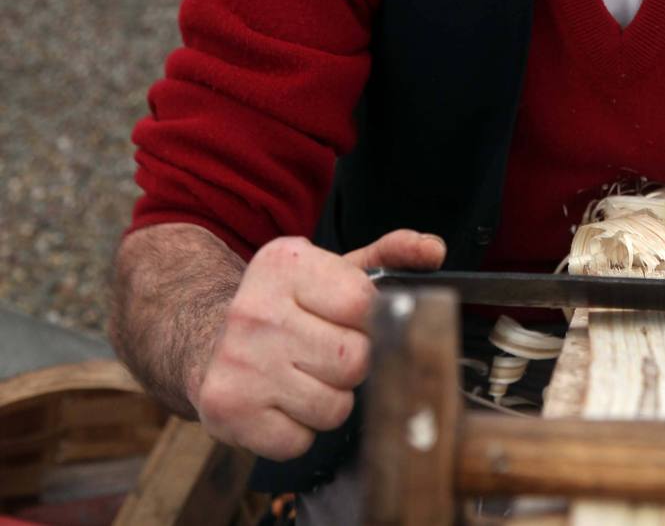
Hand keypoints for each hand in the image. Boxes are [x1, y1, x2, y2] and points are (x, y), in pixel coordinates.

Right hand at [191, 230, 445, 459]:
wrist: (204, 340)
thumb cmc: (288, 307)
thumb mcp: (335, 271)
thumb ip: (391, 256)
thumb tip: (433, 250)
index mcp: (287, 265)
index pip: (365, 304)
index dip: (371, 321)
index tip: (352, 321)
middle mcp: (255, 310)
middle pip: (354, 360)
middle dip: (352, 364)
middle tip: (326, 354)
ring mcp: (238, 362)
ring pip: (333, 407)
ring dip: (328, 400)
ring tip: (303, 378)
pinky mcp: (227, 409)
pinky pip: (299, 440)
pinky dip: (298, 431)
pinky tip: (280, 403)